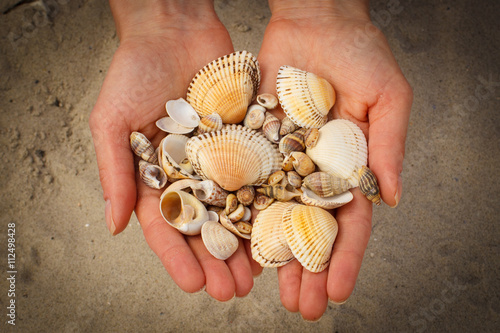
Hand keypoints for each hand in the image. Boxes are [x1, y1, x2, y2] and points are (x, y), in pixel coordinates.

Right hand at [89, 0, 261, 300]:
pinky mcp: (244, 140)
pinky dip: (265, 202)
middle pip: (204, 226)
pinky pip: (256, 175)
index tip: (192, 286)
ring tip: (257, 274)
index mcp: (154, 176)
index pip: (165, 226)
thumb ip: (113, 172)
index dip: (177, 258)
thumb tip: (113, 226)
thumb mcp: (111, 121)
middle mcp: (188, 173)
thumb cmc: (134, 71)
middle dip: (216, 260)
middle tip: (231, 290)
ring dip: (243, 242)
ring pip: (234, 209)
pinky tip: (276, 226)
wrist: (173, 29)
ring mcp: (218, 159)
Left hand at [257, 0, 412, 319]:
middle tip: (303, 306)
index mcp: (349, 165)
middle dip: (307, 268)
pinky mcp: (252, 142)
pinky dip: (239, 212)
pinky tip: (235, 244)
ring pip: (273, 214)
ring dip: (271, 253)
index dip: (346, 257)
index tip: (340, 292)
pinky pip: (244, 181)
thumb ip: (388, 146)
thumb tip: (392, 198)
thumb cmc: (359, 51)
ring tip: (266, 291)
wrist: (314, 19)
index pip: (350, 221)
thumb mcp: (387, 97)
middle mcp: (313, 169)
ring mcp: (281, 159)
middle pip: (308, 227)